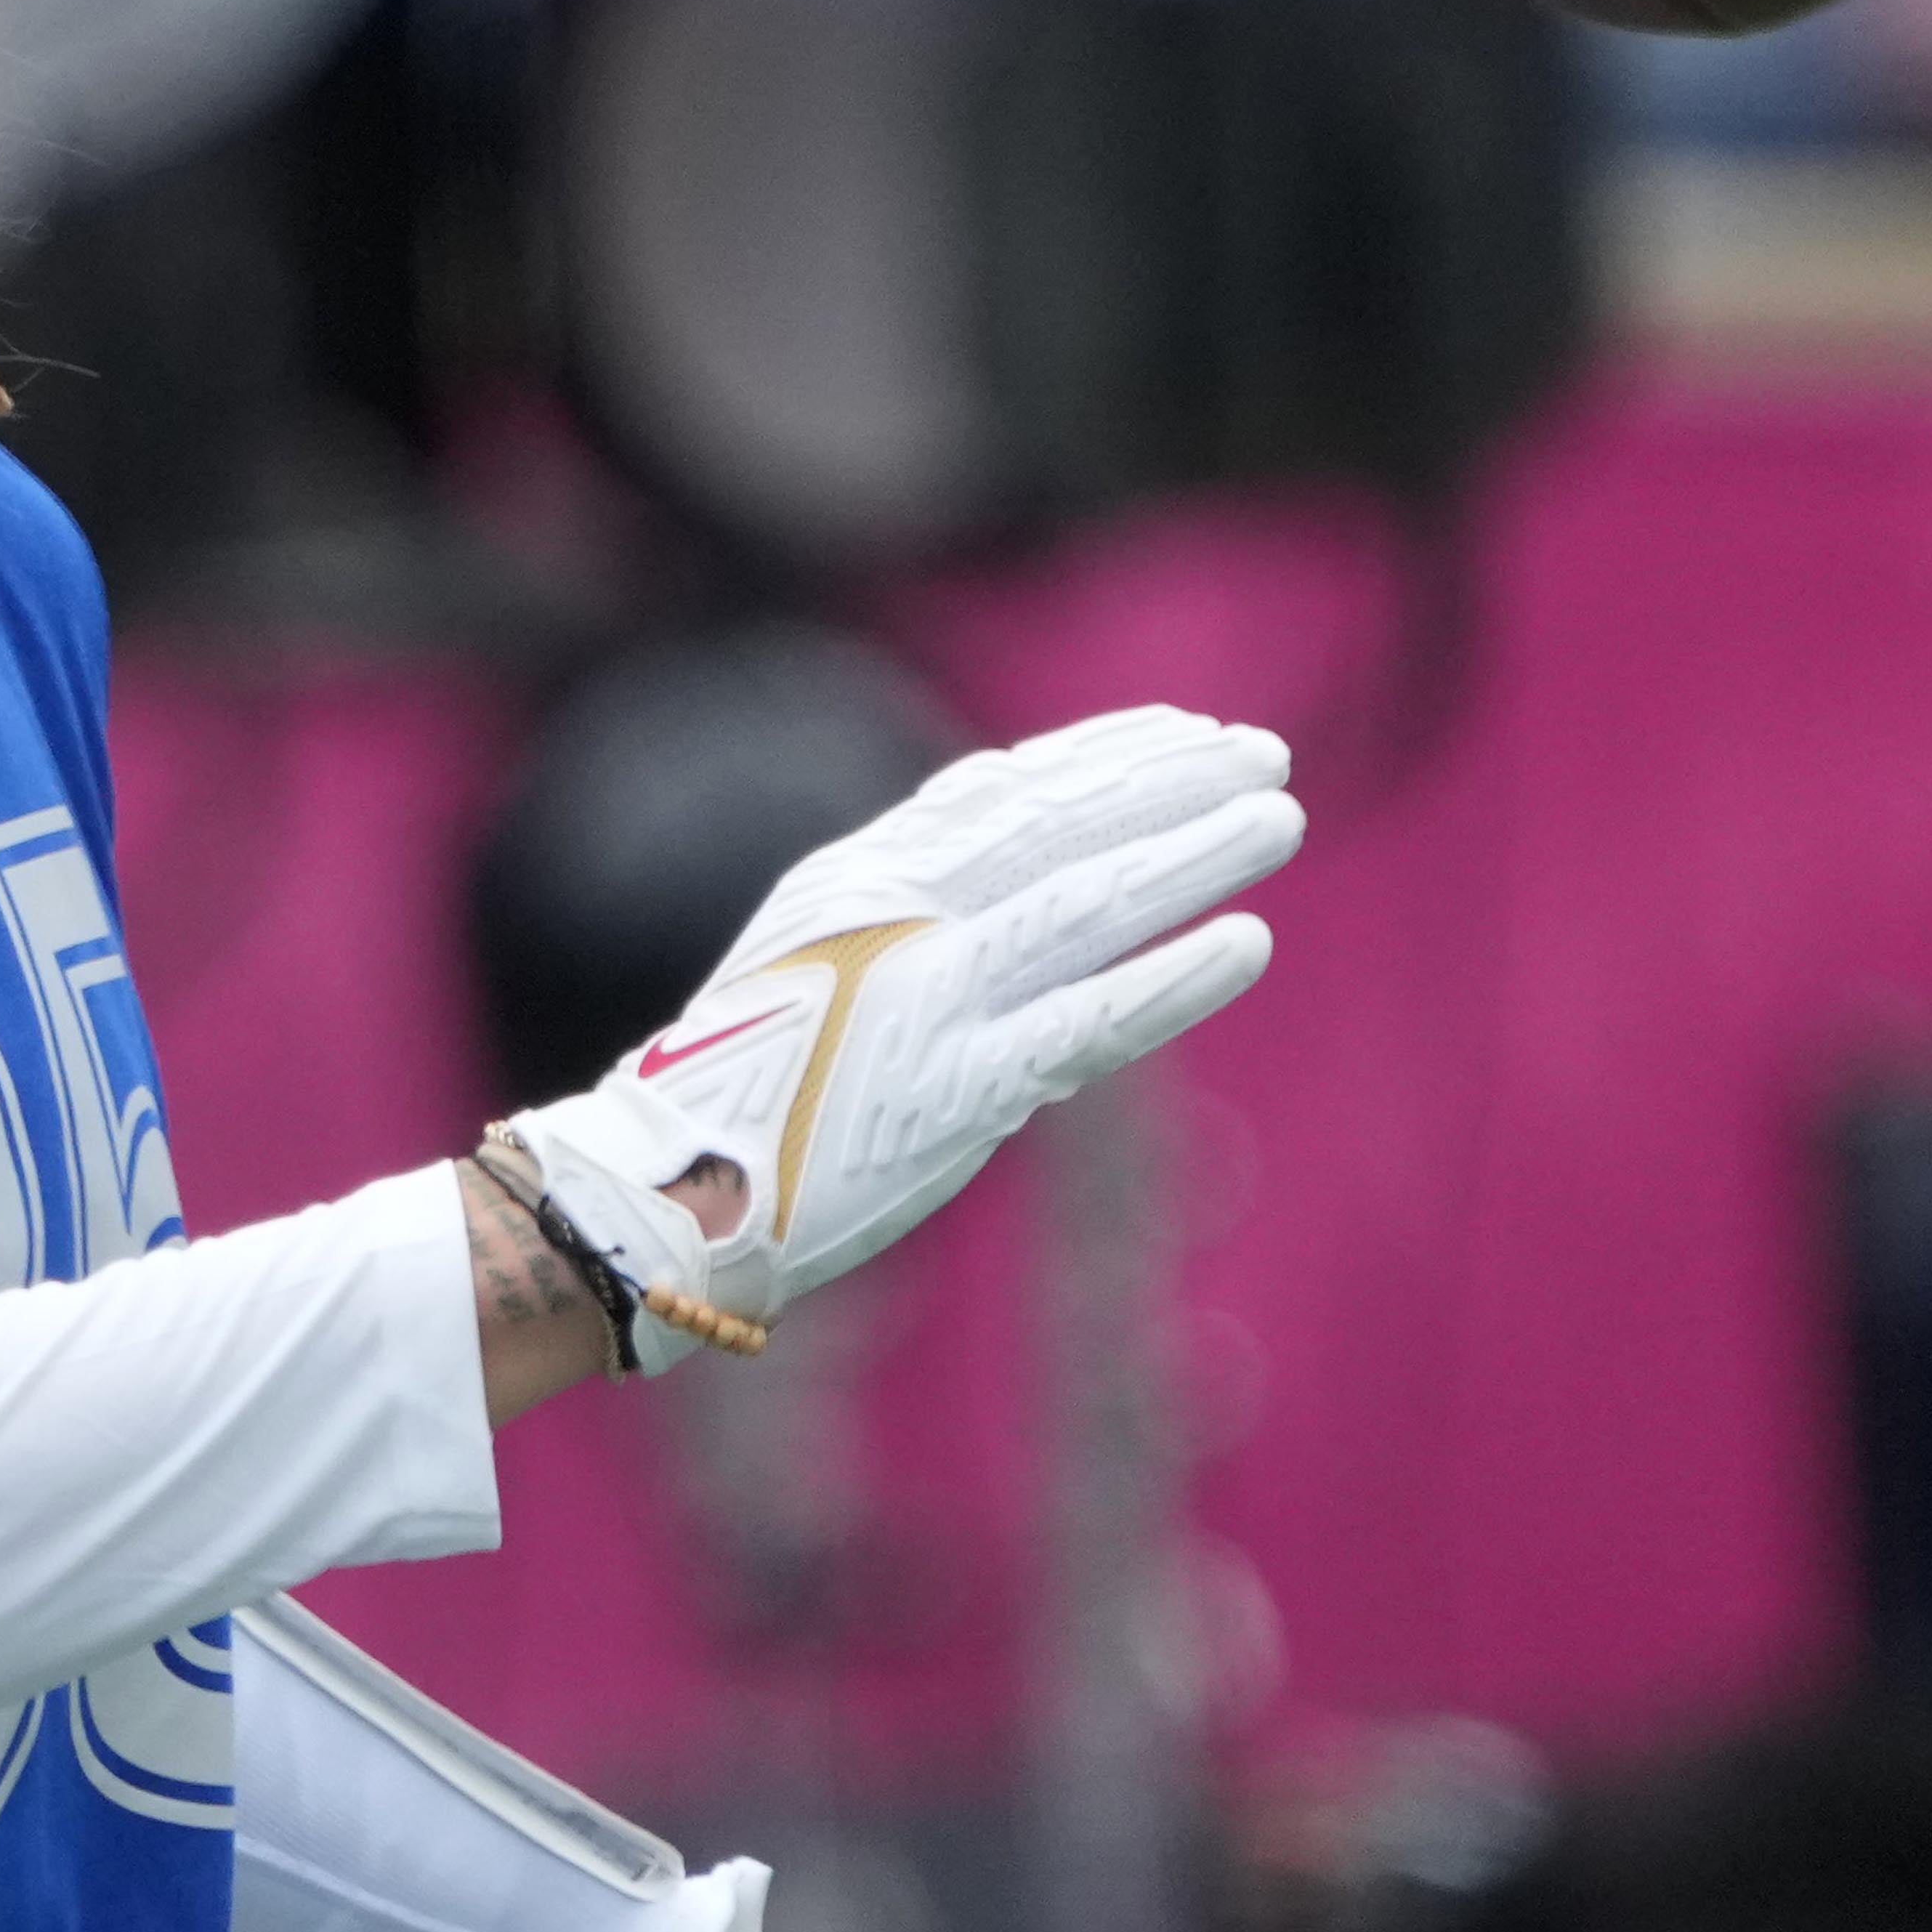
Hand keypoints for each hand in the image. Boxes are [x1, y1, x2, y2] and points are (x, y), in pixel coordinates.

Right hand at [512, 706, 1296, 1369]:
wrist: (653, 1200)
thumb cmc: (734, 1096)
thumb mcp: (809, 965)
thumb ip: (898, 918)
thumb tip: (999, 879)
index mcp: (852, 881)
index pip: (997, 790)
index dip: (1100, 755)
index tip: (1181, 731)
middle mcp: (891, 918)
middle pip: (1055, 824)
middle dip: (1169, 781)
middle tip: (1264, 752)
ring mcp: (924, 999)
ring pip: (1087, 902)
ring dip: (1193, 852)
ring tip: (1278, 819)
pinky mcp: (955, 1091)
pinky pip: (1086, 1023)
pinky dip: (1171, 980)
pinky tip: (1247, 942)